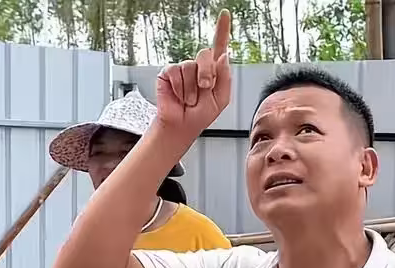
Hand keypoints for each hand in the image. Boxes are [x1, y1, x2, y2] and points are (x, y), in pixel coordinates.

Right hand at [155, 9, 230, 140]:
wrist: (181, 126)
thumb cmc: (200, 115)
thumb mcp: (220, 100)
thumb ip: (225, 78)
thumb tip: (223, 56)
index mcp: (213, 71)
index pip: (218, 47)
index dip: (222, 30)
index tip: (224, 14)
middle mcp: (198, 67)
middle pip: (205, 55)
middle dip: (207, 74)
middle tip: (204, 89)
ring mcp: (183, 69)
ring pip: (190, 67)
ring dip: (192, 89)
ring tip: (189, 100)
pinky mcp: (169, 72)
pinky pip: (176, 72)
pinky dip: (179, 87)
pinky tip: (178, 95)